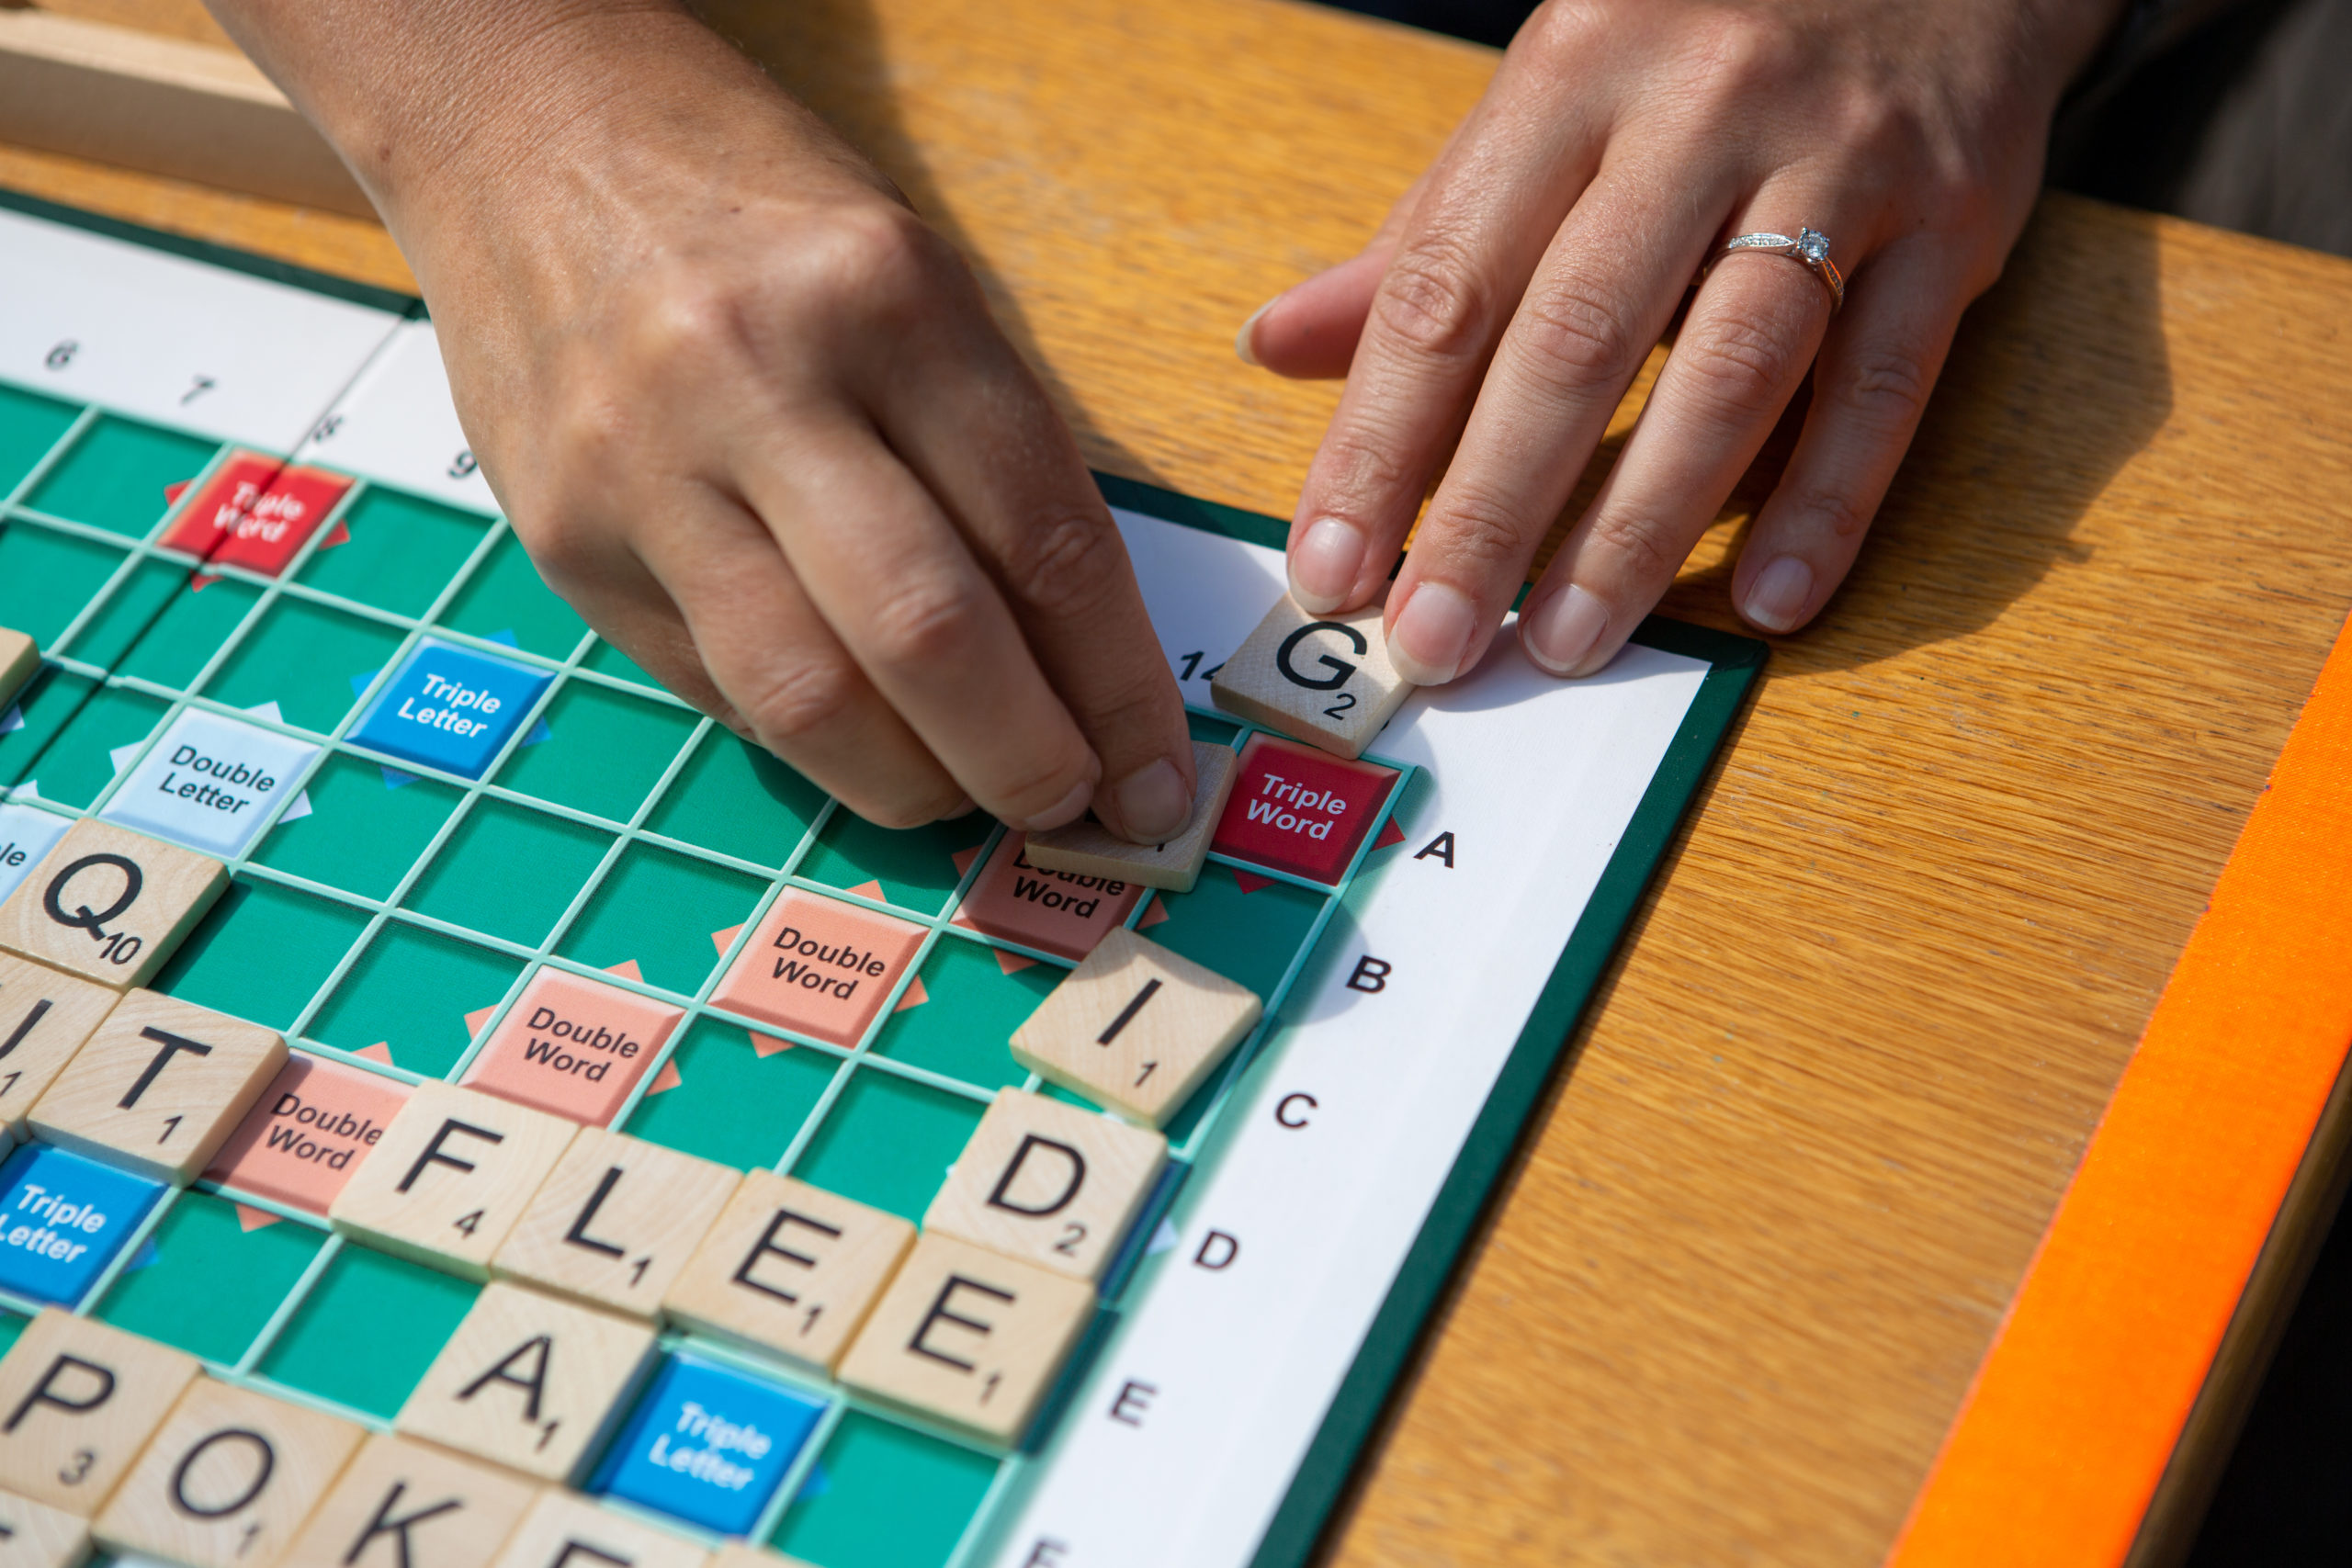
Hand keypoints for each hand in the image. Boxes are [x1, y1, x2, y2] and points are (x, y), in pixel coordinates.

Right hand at [209, 1, 1195, 838]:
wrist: (522, 130)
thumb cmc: (758, 211)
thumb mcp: (916, 279)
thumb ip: (997, 451)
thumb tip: (1082, 657)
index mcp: (887, 301)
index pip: (1042, 538)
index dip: (1117, 685)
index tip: (1157, 772)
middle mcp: (757, 383)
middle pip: (927, 636)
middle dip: (1026, 760)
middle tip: (1073, 804)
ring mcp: (642, 470)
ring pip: (807, 698)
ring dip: (914, 785)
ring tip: (968, 795)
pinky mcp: (565, 541)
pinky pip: (715, 689)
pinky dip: (810, 740)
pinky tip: (863, 740)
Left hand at [1240, 0, 2124, 679]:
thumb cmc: (1700, 45)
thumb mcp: (1550, 104)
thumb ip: (1428, 237)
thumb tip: (1277, 348)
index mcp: (1570, 74)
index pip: (1448, 283)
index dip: (1378, 441)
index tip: (1332, 570)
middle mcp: (1699, 108)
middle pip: (1576, 337)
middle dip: (1491, 510)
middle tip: (1433, 643)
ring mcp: (1841, 158)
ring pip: (1732, 368)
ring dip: (1640, 527)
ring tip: (1566, 643)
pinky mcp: (1955, 221)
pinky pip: (1885, 384)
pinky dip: (1826, 504)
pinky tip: (1765, 604)